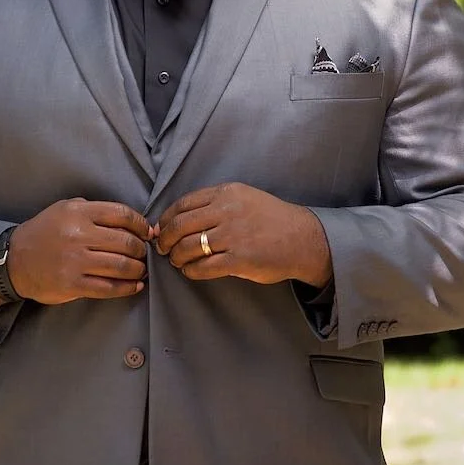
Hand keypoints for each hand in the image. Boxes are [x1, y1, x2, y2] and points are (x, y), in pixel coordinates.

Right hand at [3, 199, 150, 304]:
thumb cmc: (45, 232)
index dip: (141, 224)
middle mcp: (78, 235)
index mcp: (78, 212)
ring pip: (121, 265)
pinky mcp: (73, 284)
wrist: (15, 260)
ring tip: (141, 269)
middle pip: (126, 242)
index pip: (121, 214)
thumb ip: (94, 211)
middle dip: (141, 249)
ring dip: (138, 269)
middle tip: (144, 253)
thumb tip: (133, 224)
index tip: (147, 232)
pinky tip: (134, 285)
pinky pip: (108, 287)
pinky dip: (127, 287)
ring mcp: (75, 261)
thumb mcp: (64, 209)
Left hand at [154, 182, 331, 287]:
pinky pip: (203, 267)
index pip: (183, 204)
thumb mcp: (243, 199)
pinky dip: (191, 271)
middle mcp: (228, 211)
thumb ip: (214, 205)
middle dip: (165, 240)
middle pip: (180, 225)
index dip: (165, 219)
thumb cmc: (270, 220)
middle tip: (163, 249)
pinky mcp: (239, 259)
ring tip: (178, 261)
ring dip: (177, 257)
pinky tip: (191, 271)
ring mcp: (233, 235)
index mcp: (226, 193)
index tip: (160, 230)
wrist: (303, 238)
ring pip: (188, 247)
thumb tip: (175, 221)